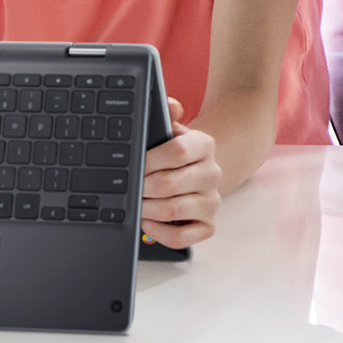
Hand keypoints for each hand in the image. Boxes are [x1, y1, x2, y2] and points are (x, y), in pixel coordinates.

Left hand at [141, 97, 222, 247]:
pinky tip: (148, 222)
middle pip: (169, 184)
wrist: (197, 171)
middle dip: (141, 188)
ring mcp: (212, 201)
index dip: (148, 160)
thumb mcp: (171, 130)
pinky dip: (159, 232)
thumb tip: (171, 105)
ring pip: (173, 211)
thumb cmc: (175, 153)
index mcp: (204, 145)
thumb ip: (166, 112)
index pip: (177, 151)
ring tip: (135, 204)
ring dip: (146, 209)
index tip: (134, 165)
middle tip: (129, 188)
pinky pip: (182, 237)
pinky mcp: (208, 225)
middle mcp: (212, 173)